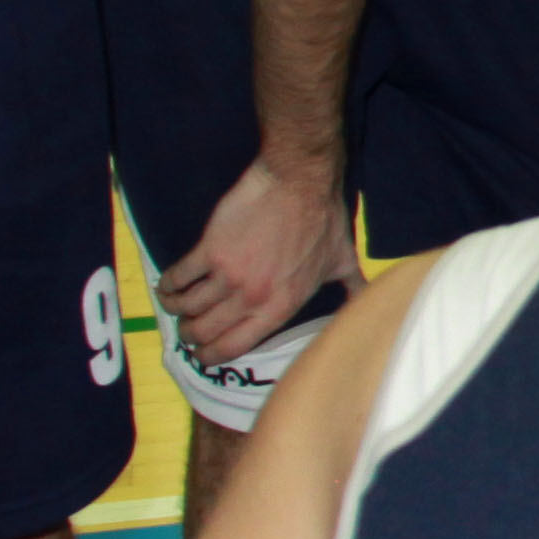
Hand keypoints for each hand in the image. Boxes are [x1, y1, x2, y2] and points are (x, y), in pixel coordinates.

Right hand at [162, 151, 362, 365]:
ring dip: (176, 309)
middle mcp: (253, 296)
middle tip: (187, 330)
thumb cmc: (323, 220)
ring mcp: (229, 274)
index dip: (212, 355)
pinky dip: (167, 285)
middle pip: (204, 331)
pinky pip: (177, 278)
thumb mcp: (343, 262)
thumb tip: (371, 305)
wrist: (299, 183)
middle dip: (190, 335)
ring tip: (176, 305)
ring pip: (187, 307)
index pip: (235, 346)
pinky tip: (168, 285)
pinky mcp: (210, 249)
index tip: (202, 355)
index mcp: (281, 306)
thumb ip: (352, 289)